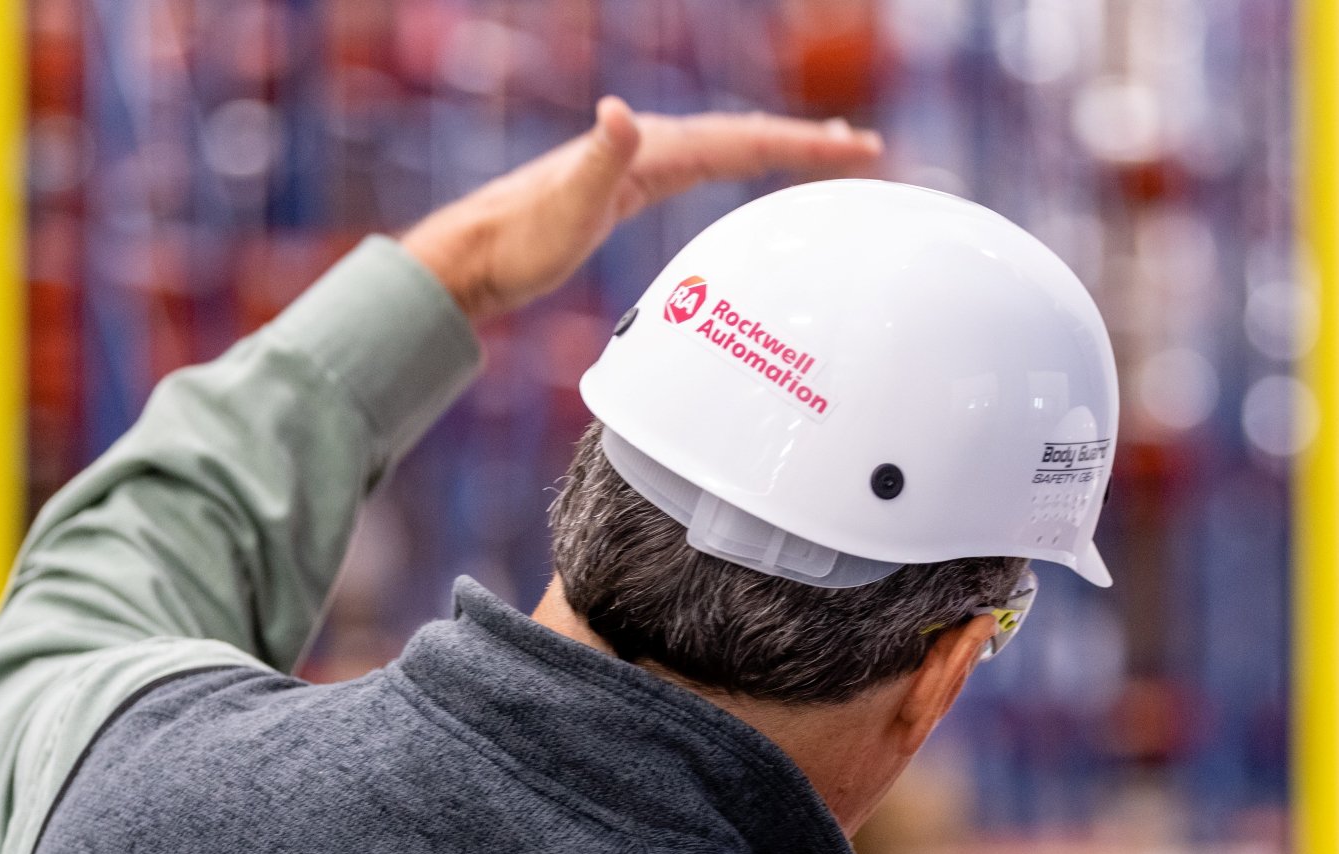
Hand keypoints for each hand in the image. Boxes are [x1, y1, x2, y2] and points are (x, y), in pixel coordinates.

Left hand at [399, 98, 883, 323]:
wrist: (475, 256)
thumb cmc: (520, 242)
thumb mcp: (565, 206)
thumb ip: (598, 158)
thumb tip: (621, 112)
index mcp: (648, 150)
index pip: (742, 140)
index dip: (802, 143)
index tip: (856, 149)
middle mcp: (648, 147)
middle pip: (744, 136)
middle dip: (805, 141)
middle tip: (863, 148)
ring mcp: (640, 164)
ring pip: (728, 147)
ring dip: (779, 146)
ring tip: (825, 151)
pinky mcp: (632, 185)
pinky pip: (705, 165)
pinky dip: (741, 162)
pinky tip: (746, 168)